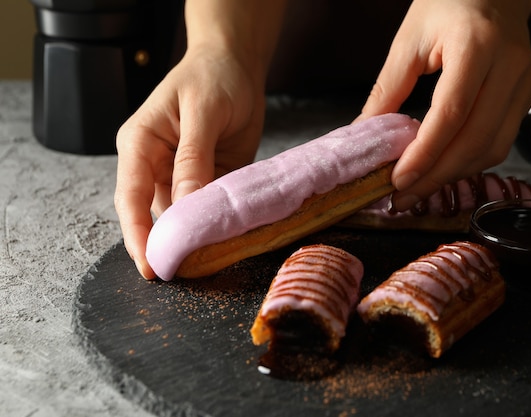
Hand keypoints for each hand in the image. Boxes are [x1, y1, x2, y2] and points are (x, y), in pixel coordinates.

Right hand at [114, 45, 264, 278]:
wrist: (236, 65)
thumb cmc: (212, 77)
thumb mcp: (203, 112)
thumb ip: (194, 158)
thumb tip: (187, 204)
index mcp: (140, 144)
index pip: (130, 197)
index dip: (138, 235)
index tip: (151, 267)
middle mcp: (154, 164)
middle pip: (152, 214)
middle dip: (166, 244)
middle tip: (185, 274)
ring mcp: (180, 175)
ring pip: (181, 216)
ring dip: (195, 236)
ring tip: (210, 260)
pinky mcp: (205, 179)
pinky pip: (207, 208)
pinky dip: (215, 223)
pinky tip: (226, 238)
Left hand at [357, 0, 530, 210]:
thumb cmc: (447, 5)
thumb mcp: (408, 41)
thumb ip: (387, 90)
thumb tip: (364, 135)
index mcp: (476, 46)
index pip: (451, 113)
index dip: (425, 153)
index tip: (398, 180)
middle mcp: (509, 66)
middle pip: (476, 139)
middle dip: (436, 176)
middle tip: (403, 197)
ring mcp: (524, 83)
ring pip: (494, 148)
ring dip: (454, 175)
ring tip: (419, 188)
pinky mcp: (528, 95)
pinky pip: (501, 141)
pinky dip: (470, 162)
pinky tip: (444, 169)